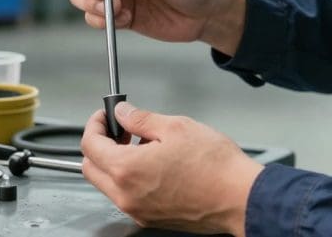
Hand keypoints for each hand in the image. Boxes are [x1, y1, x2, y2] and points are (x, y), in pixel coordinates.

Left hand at [81, 102, 262, 235]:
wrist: (241, 199)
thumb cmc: (215, 167)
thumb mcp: (175, 127)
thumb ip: (140, 119)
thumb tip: (123, 113)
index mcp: (127, 170)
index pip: (90, 145)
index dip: (95, 124)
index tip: (106, 115)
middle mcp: (127, 196)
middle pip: (92, 168)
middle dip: (100, 144)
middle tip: (120, 129)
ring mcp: (138, 211)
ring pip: (108, 184)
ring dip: (115, 162)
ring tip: (142, 144)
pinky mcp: (151, 218)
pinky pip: (127, 196)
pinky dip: (129, 177)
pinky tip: (153, 162)